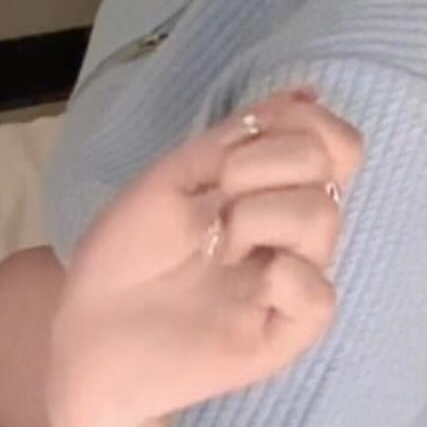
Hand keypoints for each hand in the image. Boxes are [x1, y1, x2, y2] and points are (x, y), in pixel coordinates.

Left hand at [46, 89, 361, 426]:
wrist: (89, 335)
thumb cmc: (127, 255)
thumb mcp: (175, 177)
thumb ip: (238, 135)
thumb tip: (306, 91)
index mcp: (273, 193)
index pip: (337, 144)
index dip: (309, 126)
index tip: (242, 143)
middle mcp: (293, 234)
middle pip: (329, 167)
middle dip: (264, 163)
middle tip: (215, 196)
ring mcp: (292, 283)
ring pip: (322, 219)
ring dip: (259, 215)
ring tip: (217, 245)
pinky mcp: (285, 334)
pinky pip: (318, 294)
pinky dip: (285, 276)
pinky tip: (250, 284)